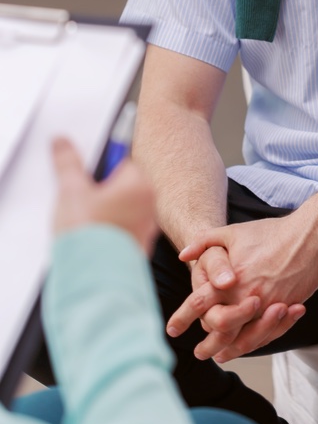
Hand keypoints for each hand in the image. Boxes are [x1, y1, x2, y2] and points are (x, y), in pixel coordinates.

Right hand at [52, 137, 157, 255]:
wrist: (94, 281)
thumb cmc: (89, 235)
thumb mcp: (71, 190)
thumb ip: (67, 162)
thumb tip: (62, 142)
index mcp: (139, 185)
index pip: (122, 162)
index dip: (101, 168)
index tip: (88, 174)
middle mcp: (149, 205)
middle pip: (122, 186)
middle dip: (101, 192)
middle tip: (83, 203)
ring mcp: (146, 229)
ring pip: (123, 210)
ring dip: (106, 213)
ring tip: (86, 224)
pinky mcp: (139, 248)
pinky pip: (123, 231)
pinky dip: (109, 232)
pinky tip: (92, 240)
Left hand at [168, 212, 317, 359]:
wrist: (310, 234)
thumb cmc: (271, 232)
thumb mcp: (233, 231)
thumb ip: (204, 241)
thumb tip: (182, 255)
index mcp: (230, 278)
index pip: (199, 303)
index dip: (183, 317)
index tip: (171, 329)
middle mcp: (246, 296)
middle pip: (221, 330)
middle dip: (208, 345)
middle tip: (199, 353)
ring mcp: (267, 305)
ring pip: (245, 338)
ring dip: (230, 350)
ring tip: (220, 355)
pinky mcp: (285, 309)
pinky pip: (267, 334)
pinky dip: (255, 342)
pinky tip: (247, 344)